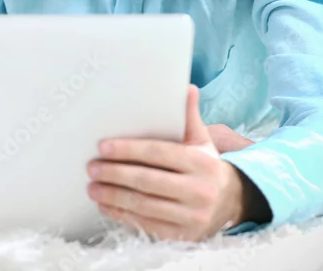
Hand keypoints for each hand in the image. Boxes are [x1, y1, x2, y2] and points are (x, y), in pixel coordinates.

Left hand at [86, 85, 251, 240]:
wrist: (231, 202)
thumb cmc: (206, 165)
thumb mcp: (202, 140)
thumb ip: (190, 117)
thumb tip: (186, 87)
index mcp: (201, 162)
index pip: (158, 153)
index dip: (128, 150)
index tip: (102, 147)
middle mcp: (199, 190)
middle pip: (147, 180)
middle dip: (114, 174)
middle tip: (91, 168)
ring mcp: (192, 216)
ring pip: (143, 205)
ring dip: (113, 196)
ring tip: (92, 187)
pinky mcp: (183, 235)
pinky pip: (147, 225)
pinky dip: (122, 215)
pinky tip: (106, 205)